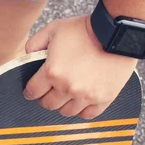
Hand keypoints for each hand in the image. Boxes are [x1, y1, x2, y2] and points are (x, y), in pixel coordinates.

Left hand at [23, 15, 137, 119]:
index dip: (30, 90)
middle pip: (48, 104)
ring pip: (67, 111)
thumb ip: (34, 44)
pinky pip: (87, 114)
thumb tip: (28, 57)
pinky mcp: (104, 98)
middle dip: (45, 97)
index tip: (33, 90)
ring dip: (64, 104)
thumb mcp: (53, 29)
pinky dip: (82, 110)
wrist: (115, 32)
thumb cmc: (84, 29)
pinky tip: (81, 100)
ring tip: (66, 94)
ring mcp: (86, 95)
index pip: (33, 92)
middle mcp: (68, 87)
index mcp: (52, 72)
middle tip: (50, 91)